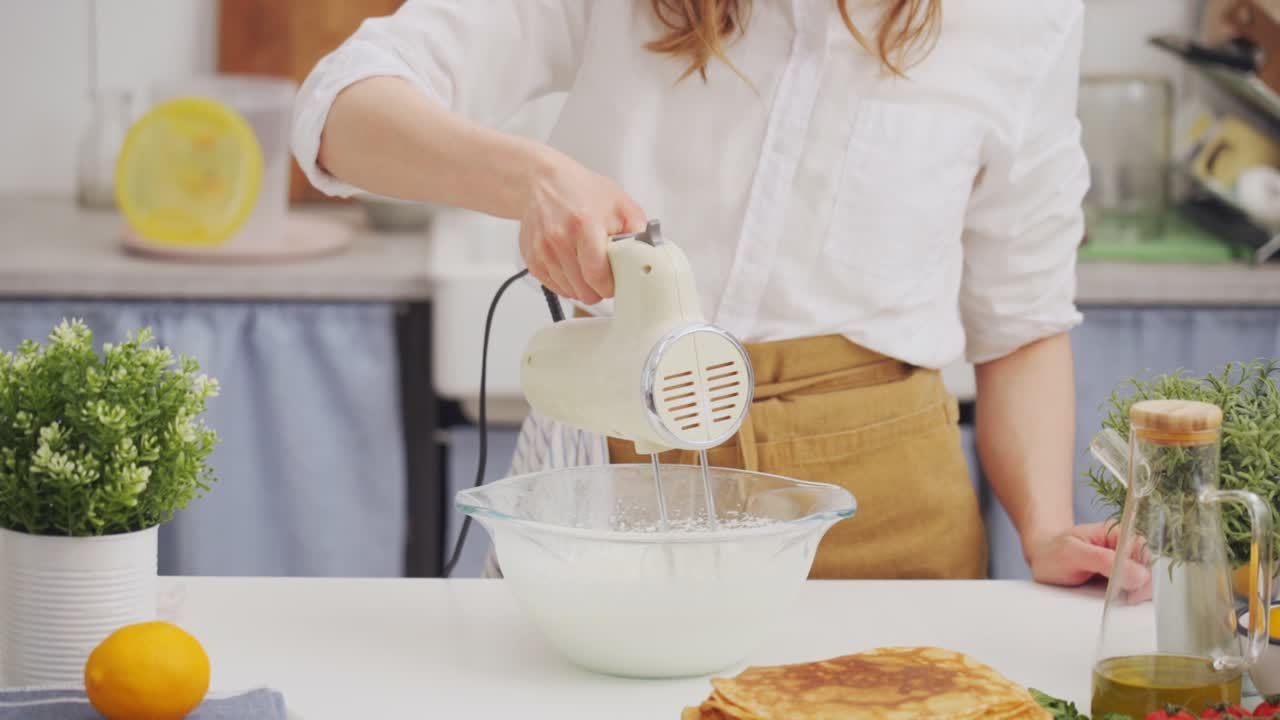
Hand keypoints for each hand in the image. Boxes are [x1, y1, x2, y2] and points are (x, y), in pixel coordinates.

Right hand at [518, 148, 646, 304]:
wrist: (543, 183)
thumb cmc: (581, 191)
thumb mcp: (620, 202)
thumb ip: (638, 230)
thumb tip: (650, 254)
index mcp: (585, 224)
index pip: (597, 274)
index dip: (609, 286)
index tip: (615, 284)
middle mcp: (559, 238)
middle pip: (583, 289)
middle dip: (598, 290)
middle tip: (604, 277)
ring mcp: (542, 250)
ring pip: (569, 291)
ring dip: (581, 287)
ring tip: (587, 267)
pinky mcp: (531, 258)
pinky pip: (553, 287)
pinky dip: (565, 283)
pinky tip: (572, 267)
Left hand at [1025, 522, 1151, 598]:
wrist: (1041, 558)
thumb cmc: (1053, 552)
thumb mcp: (1072, 554)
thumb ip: (1104, 561)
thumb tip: (1141, 575)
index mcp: (1117, 533)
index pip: (1146, 553)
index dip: (1146, 574)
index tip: (1133, 593)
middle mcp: (1125, 547)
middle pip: (1151, 569)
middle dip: (1143, 588)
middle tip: (1124, 601)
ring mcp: (1124, 563)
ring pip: (1146, 581)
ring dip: (1138, 595)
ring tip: (1119, 602)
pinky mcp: (1120, 578)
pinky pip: (1135, 589)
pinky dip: (1131, 598)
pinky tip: (1120, 603)